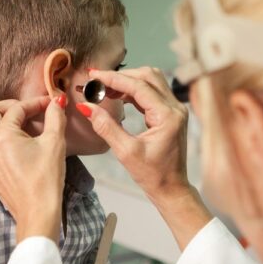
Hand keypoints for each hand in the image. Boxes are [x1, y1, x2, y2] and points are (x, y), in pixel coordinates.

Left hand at [0, 95, 66, 243]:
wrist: (37, 212)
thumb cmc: (46, 179)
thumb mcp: (55, 143)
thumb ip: (55, 118)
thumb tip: (56, 102)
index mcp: (2, 135)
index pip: (16, 109)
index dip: (34, 103)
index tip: (49, 105)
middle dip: (9, 107)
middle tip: (28, 111)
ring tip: (17, 126)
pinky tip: (12, 143)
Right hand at [80, 67, 189, 201]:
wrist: (172, 189)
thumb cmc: (152, 175)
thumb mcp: (125, 152)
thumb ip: (106, 126)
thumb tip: (87, 106)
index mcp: (168, 116)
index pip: (138, 86)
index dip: (114, 78)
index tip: (94, 75)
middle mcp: (175, 108)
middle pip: (148, 76)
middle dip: (121, 76)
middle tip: (97, 81)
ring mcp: (175, 110)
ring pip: (151, 82)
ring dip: (128, 81)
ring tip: (105, 89)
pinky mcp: (171, 114)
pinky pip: (152, 93)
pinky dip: (134, 91)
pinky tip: (118, 96)